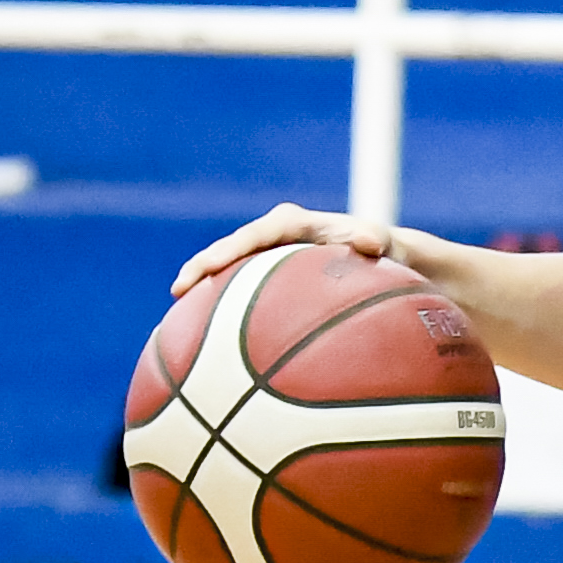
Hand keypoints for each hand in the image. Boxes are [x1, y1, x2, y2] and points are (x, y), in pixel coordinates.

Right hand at [170, 202, 404, 299]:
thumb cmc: (385, 249)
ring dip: (204, 288)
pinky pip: (242, 291)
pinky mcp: (269, 276)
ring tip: (176, 316)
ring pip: (229, 271)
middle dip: (202, 267)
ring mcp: (269, 257)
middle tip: (177, 290)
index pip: (255, 235)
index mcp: (294, 223)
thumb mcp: (387, 242)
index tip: (209, 268)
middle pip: (230, 250)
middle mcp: (275, 235)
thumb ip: (377, 239)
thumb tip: (370, 241)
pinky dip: (224, 309)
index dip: (229, 250)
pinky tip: (207, 339)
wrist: (385, 256)